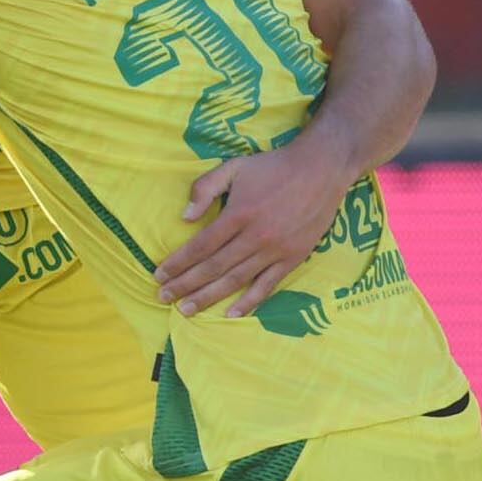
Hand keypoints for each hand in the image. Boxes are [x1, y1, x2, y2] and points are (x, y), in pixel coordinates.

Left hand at [158, 141, 350, 317]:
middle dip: (185, 285)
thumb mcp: (234, 166)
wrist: (322, 169)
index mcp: (238, 213)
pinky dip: (249, 302)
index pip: (201, 245)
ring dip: (209, 297)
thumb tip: (185, 217)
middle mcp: (255, 236)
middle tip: (164, 298)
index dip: (178, 262)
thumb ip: (205, 188)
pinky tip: (231, 314)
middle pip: (213, 267)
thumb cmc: (274, 167)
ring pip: (235, 280)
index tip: (159, 274)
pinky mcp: (293, 258)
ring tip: (186, 310)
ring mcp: (275, 250)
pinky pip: (267, 285)